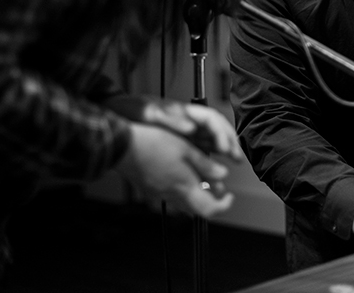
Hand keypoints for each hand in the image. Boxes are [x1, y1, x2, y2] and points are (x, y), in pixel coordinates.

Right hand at [116, 122, 233, 217]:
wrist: (124, 147)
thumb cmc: (154, 144)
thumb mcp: (186, 150)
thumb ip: (206, 165)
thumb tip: (223, 175)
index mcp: (184, 187)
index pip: (210, 210)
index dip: (224, 206)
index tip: (229, 196)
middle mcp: (172, 196)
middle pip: (197, 209)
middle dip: (211, 198)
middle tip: (217, 184)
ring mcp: (159, 195)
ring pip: (184, 203)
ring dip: (197, 194)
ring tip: (201, 176)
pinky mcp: (150, 190)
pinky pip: (171, 196)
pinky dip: (182, 190)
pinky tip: (181, 173)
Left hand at [141, 101, 241, 160]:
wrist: (118, 113)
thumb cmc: (133, 109)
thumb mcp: (150, 113)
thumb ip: (171, 120)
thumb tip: (192, 128)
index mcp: (185, 111)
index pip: (212, 120)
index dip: (222, 133)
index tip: (225, 148)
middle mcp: (189, 120)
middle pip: (217, 129)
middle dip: (230, 142)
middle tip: (238, 157)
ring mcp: (186, 131)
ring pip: (211, 139)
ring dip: (224, 149)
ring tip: (233, 162)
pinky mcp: (180, 142)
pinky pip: (200, 148)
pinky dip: (209, 158)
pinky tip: (213, 168)